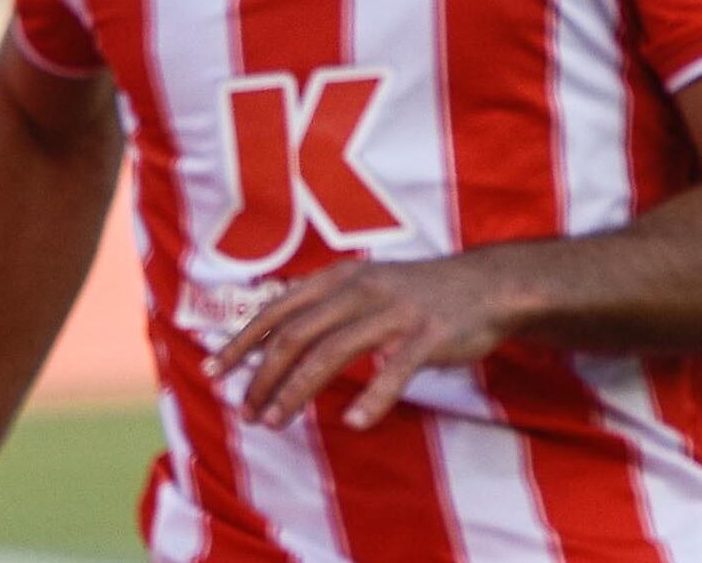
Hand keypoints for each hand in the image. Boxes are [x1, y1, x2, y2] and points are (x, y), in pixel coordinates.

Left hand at [208, 249, 526, 428]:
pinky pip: (395, 370)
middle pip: (296, 335)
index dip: (243, 341)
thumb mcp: (365, 285)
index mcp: (341, 278)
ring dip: (296, 391)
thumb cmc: (418, 293)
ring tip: (275, 422)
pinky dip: (372, 397)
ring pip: (332, 352)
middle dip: (263, 376)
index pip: (278, 310)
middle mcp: (361, 290)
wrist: (488, 284)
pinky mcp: (428, 334)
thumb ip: (324, 307)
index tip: (214, 371)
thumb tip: (273, 340)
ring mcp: (394, 311)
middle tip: (246, 412)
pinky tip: (354, 422)